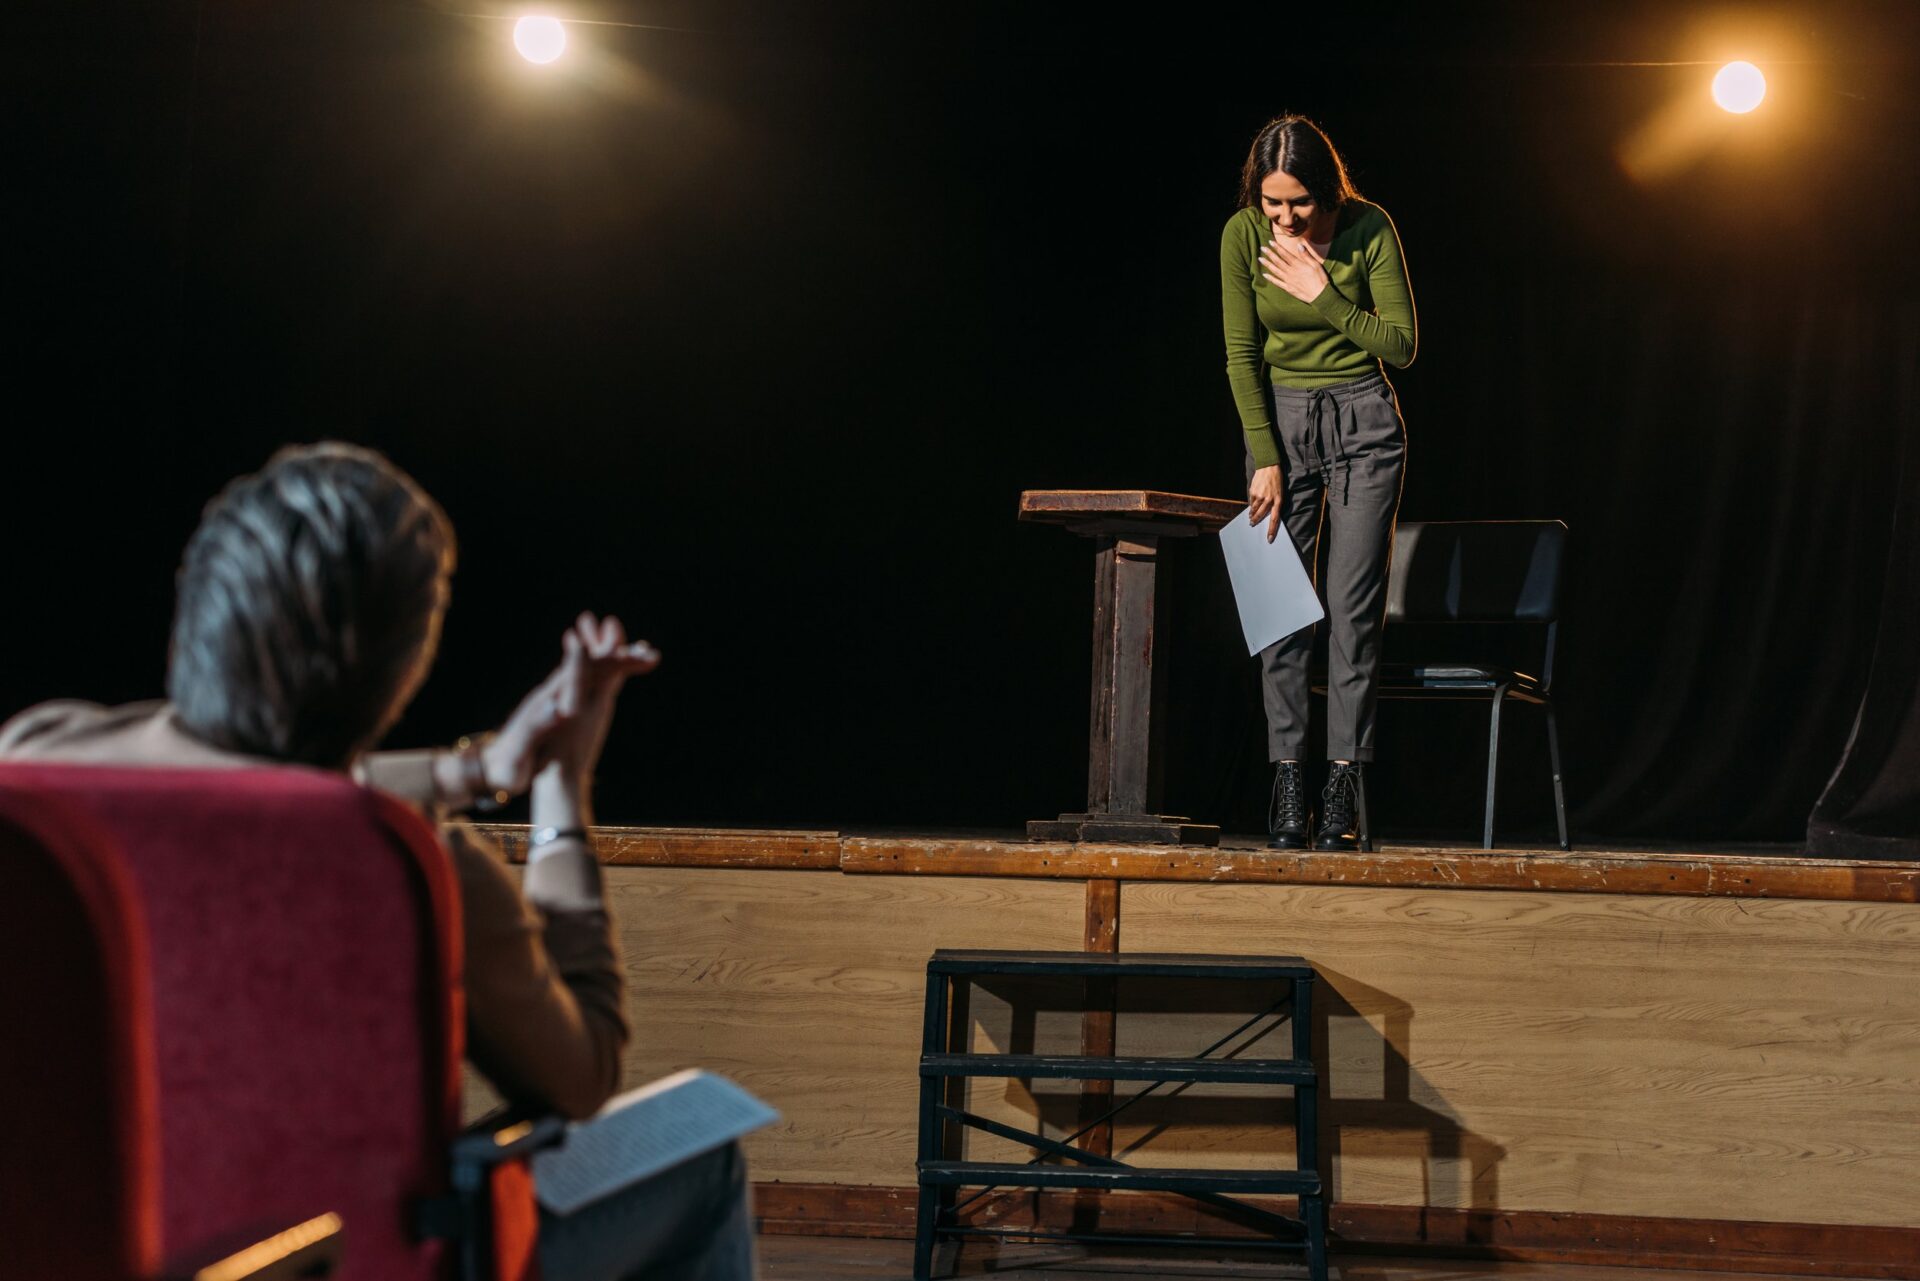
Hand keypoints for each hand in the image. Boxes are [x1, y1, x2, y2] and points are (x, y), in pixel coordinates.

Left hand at [480, 615, 659, 796]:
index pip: (579, 673)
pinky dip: (604, 674)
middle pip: (588, 666)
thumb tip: (558, 708)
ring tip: (640, 649)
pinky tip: (615, 670)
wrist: (489, 770)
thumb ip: (535, 728)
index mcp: (547, 703)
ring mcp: (556, 700)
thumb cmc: (505, 767)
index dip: (604, 661)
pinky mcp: (559, 709)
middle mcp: (552, 695)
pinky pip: (585, 684)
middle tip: (647, 650)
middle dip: (617, 655)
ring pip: (588, 671)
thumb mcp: (518, 751)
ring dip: (613, 658)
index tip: (626, 651)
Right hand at [1248, 465, 1283, 543]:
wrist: (1268, 467)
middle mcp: (1269, 500)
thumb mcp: (1279, 492)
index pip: (1275, 519)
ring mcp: (1261, 496)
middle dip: (1256, 521)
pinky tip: (1252, 503)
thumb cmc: (1275, 480)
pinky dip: (1251, 504)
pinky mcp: (1253, 492)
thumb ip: (1273, 502)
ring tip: (1250, 516)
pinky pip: (1251, 502)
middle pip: (1261, 515)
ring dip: (1252, 514)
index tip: (1269, 539)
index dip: (1272, 530)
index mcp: (1278, 501)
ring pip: (1254, 510)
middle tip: (1252, 524)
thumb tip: (1265, 513)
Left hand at [1259, 232, 1327, 303]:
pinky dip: (1270, 278)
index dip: (1277, 248)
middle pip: (1278, 261)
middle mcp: (1291, 272)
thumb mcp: (1315, 264)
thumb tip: (1299, 245)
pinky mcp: (1288, 288)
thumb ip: (1306, 255)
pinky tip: (1264, 275)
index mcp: (1298, 265)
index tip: (1270, 242)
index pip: (1285, 254)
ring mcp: (1288, 280)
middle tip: (1262, 248)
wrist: (1319, 295)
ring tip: (1260, 259)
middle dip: (1269, 254)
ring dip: (1267, 264)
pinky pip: (1277, 282)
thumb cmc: (1320, 279)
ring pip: (1275, 271)